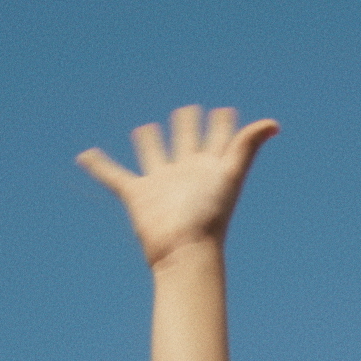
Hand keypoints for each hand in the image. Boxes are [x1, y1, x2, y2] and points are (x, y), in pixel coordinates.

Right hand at [78, 105, 282, 267]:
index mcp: (209, 167)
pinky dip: (98, 166)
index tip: (225, 112)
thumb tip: (275, 123)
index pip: (218, 139)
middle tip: (188, 111)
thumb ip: (247, 145)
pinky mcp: (137, 194)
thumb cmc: (210, 216)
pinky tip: (85, 155)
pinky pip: (113, 176)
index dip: (222, 125)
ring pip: (154, 154)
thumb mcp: (230, 174)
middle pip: (186, 141)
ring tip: (148, 128)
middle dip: (187, 125)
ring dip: (150, 141)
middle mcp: (185, 172)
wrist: (184, 250)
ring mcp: (160, 183)